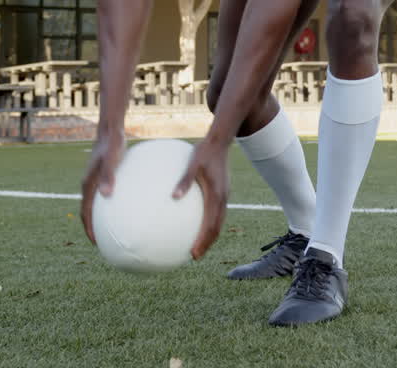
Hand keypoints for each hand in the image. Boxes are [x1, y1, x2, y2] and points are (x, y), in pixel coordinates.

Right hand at [80, 134, 124, 244]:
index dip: (89, 228)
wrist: (110, 131)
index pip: (85, 211)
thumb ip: (109, 176)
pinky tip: (124, 206)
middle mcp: (89, 184)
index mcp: (88, 184)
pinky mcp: (102, 175)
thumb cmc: (113, 144)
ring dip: (100, 217)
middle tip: (103, 241)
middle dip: (92, 227)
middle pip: (88, 211)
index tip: (96, 242)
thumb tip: (106, 195)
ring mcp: (95, 180)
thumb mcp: (113, 159)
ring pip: (95, 204)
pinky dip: (109, 205)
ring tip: (112, 228)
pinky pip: (104, 194)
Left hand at [174, 138, 229, 259]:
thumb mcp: (192, 164)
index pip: (211, 224)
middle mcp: (222, 198)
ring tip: (198, 245)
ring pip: (219, 220)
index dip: (203, 240)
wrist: (220, 141)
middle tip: (195, 256)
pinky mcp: (221, 191)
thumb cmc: (204, 152)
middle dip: (207, 243)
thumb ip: (184, 181)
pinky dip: (210, 222)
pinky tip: (197, 223)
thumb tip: (173, 197)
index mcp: (215, 195)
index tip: (194, 253)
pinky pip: (216, 211)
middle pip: (217, 227)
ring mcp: (223, 195)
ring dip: (210, 235)